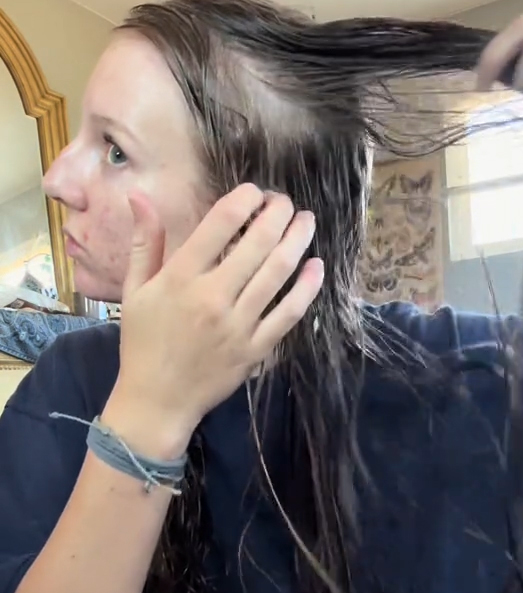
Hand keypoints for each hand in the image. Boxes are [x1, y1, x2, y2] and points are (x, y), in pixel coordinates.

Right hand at [111, 185, 322, 453]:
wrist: (157, 401)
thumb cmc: (143, 342)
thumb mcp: (134, 290)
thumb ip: (144, 242)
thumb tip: (140, 197)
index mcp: (180, 278)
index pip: (220, 223)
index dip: (243, 199)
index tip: (254, 191)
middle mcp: (213, 297)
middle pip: (257, 243)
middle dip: (278, 213)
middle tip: (285, 201)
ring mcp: (238, 324)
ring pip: (278, 272)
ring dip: (297, 241)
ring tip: (306, 221)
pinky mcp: (257, 348)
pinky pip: (290, 313)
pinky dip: (307, 287)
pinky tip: (316, 266)